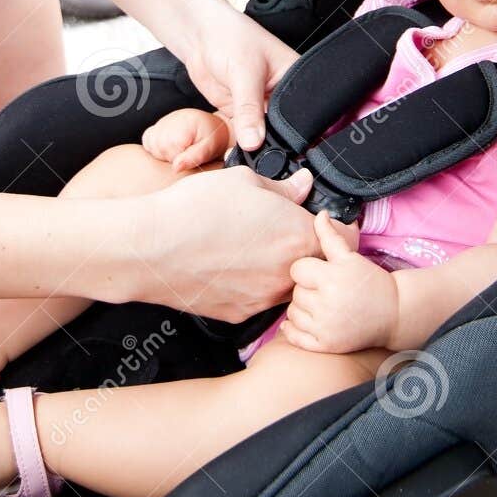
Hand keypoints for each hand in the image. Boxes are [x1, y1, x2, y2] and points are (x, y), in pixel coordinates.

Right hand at [141, 107, 231, 171]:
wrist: (212, 126)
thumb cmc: (212, 138)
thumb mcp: (209, 148)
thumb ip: (193, 157)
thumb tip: (175, 168)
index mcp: (183, 127)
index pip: (172, 157)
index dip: (182, 161)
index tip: (192, 155)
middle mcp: (169, 122)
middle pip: (160, 153)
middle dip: (173, 158)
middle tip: (187, 151)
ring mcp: (161, 122)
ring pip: (152, 148)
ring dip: (164, 153)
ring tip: (180, 148)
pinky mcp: (157, 126)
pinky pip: (147, 141)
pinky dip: (155, 146)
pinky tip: (169, 145)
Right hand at [145, 164, 321, 322]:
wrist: (150, 249)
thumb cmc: (194, 209)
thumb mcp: (243, 181)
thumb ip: (283, 188)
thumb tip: (303, 185)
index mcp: (297, 236)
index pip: (346, 238)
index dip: (337, 227)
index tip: (326, 222)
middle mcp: (287, 274)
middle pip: (318, 266)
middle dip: (308, 250)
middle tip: (282, 233)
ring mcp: (264, 300)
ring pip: (288, 285)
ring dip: (280, 270)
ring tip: (249, 249)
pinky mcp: (240, 315)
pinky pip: (259, 300)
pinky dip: (253, 285)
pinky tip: (229, 266)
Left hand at [183, 5, 298, 153]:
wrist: (199, 36)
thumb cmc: (230, 37)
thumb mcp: (244, 72)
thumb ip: (249, 110)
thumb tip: (254, 142)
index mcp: (295, 79)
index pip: (301, 113)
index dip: (292, 132)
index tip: (280, 148)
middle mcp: (281, 95)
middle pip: (284, 129)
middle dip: (272, 141)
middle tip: (260, 150)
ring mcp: (260, 105)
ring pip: (263, 135)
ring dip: (254, 143)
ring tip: (247, 145)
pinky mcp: (241, 112)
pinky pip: (244, 134)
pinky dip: (239, 141)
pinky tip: (236, 144)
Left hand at [281, 213, 398, 353]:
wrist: (393, 313)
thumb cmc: (370, 282)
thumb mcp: (350, 257)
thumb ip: (330, 236)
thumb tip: (320, 214)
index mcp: (332, 279)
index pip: (297, 270)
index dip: (306, 269)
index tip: (319, 273)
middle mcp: (327, 304)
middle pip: (295, 293)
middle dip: (306, 289)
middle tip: (323, 290)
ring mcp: (326, 327)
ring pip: (292, 314)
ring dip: (301, 309)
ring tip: (319, 305)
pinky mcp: (325, 345)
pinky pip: (294, 337)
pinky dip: (293, 330)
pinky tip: (306, 321)